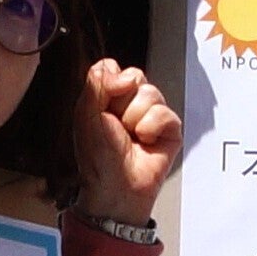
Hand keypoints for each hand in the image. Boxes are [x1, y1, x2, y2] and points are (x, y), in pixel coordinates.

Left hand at [75, 58, 178, 217]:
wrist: (116, 187)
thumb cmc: (98, 158)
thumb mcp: (86, 115)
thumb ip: (97, 83)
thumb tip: (123, 73)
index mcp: (108, 97)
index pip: (114, 68)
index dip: (111, 81)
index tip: (104, 103)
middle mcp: (130, 103)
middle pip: (135, 76)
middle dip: (123, 102)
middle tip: (117, 125)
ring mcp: (151, 114)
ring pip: (151, 93)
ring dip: (136, 118)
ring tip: (132, 137)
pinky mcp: (170, 129)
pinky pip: (166, 113)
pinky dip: (152, 128)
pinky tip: (146, 142)